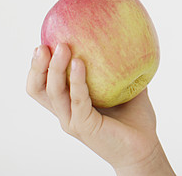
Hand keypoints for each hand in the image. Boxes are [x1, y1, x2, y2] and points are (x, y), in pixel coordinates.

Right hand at [26, 43, 174, 174]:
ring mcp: (73, 120)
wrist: (144, 147)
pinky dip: (76, 80)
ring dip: (55, 68)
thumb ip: (122, 64)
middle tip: (43, 45)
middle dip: (37, 66)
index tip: (44, 40)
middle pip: (38, 89)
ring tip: (62, 47)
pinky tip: (79, 63)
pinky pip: (77, 100)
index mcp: (70, 103)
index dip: (38, 65)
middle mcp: (66, 112)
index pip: (43, 84)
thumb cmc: (135, 118)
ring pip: (53, 93)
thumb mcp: (127, 84)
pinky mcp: (84, 127)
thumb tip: (127, 35)